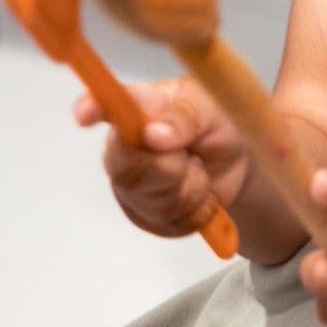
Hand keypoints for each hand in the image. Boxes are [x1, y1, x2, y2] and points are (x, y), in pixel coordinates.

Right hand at [75, 76, 248, 238]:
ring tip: (198, 167)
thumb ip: (185, 116)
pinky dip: (196, 207)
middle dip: (167, 166)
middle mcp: (127, 144)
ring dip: (189, 185)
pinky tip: (200, 190)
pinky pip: (169, 221)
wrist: (241, 163)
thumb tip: (152, 134)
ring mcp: (133, 181)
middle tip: (190, 154)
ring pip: (151, 198)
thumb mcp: (214, 108)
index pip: (108, 105)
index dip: (92, 108)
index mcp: (142, 105)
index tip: (85, 115)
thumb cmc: (222, 122)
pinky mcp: (146, 214)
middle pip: (125, 165)